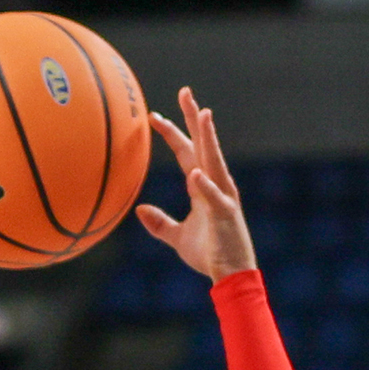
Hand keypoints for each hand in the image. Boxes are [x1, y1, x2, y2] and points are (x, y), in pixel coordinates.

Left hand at [137, 87, 256, 282]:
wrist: (231, 277)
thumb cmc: (209, 255)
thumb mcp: (177, 238)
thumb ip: (159, 223)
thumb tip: (138, 209)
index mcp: (203, 187)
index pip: (186, 152)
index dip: (171, 134)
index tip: (154, 116)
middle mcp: (215, 185)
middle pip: (202, 145)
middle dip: (194, 119)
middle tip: (185, 92)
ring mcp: (223, 198)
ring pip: (214, 162)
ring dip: (208, 138)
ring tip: (202, 115)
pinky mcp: (226, 216)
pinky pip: (214, 199)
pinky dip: (205, 187)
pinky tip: (194, 173)